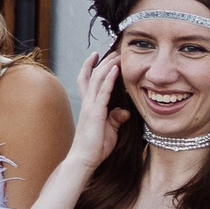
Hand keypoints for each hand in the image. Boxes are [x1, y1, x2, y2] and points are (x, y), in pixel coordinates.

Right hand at [66, 48, 129, 171]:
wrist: (85, 159)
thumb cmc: (96, 146)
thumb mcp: (110, 130)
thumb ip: (115, 118)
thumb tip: (125, 111)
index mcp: (89, 105)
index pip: (87, 80)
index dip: (90, 66)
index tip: (97, 54)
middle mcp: (87, 102)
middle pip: (92, 75)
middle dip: (103, 61)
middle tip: (114, 49)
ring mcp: (90, 106)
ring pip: (97, 79)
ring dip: (107, 65)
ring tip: (117, 54)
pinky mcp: (95, 112)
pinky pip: (102, 92)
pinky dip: (108, 79)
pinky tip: (114, 69)